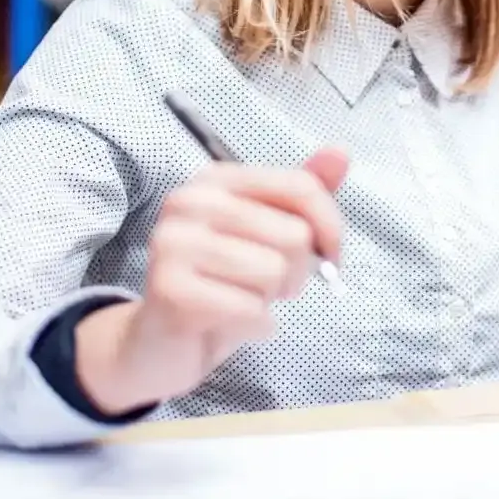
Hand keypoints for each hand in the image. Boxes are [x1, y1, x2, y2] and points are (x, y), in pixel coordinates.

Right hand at [75, 149, 348, 413]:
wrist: (159, 344)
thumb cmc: (220, 285)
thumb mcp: (266, 237)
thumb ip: (301, 197)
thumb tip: (339, 153)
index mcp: (216, 180)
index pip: (301, 187)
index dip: (330, 227)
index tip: (329, 254)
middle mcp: (189, 202)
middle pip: (294, 234)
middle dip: (296, 272)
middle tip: (267, 286)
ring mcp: (174, 243)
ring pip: (274, 272)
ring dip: (270, 300)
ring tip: (242, 301)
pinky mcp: (170, 289)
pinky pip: (250, 309)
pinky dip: (254, 326)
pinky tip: (229, 323)